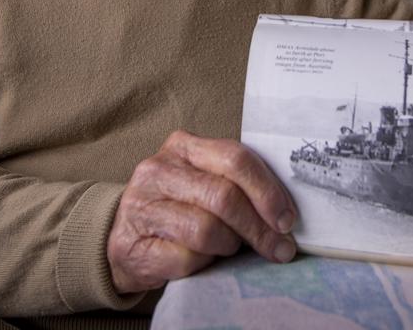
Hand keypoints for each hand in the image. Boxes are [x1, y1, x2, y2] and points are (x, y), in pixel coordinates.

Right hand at [107, 130, 297, 293]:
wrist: (124, 239)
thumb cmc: (177, 208)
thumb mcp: (204, 183)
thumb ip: (237, 184)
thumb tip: (286, 213)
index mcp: (183, 147)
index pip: (235, 158)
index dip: (267, 191)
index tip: (287, 219)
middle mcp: (158, 169)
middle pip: (224, 196)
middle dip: (258, 227)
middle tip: (278, 248)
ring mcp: (142, 206)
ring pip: (206, 230)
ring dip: (229, 246)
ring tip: (230, 248)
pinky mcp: (131, 244)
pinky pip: (186, 259)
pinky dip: (204, 265)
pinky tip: (203, 262)